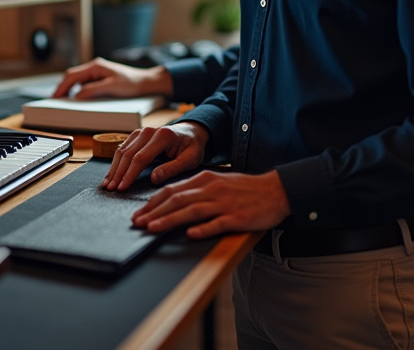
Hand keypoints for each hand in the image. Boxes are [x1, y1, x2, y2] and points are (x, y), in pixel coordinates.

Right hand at [54, 58, 172, 99]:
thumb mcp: (113, 87)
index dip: (62, 87)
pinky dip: (77, 90)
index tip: (54, 97)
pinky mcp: (101, 78)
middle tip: (54, 101)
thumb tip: (77, 95)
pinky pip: (84, 83)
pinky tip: (76, 99)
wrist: (147, 82)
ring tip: (62, 101)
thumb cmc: (133, 83)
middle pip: (72, 76)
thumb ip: (94, 90)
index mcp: (96, 66)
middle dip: (62, 88)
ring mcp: (97, 72)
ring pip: (77, 80)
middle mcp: (95, 67)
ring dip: (69, 89)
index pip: (72, 75)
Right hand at [101, 122, 207, 191]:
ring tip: (107, 185)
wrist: (191, 132)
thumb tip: (154, 179)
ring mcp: (141, 131)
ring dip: (113, 169)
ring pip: (122, 151)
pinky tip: (111, 174)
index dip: (129, 174)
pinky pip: (122, 148)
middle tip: (110, 190)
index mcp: (163, 135)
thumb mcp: (190, 160)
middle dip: (118, 173)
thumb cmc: (192, 147)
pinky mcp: (136, 135)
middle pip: (128, 154)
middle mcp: (149, 131)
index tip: (122, 188)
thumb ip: (173, 168)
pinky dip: (115, 162)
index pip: (141, 158)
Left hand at [131, 170, 291, 239]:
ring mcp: (224, 203)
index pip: (172, 190)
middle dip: (154, 212)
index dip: (153, 202)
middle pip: (177, 199)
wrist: (276, 191)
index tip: (139, 213)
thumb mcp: (218, 182)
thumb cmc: (245, 189)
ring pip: (192, 210)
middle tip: (137, 222)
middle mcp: (212, 189)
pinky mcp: (237, 217)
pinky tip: (191, 234)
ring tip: (153, 228)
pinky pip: (218, 223)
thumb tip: (172, 201)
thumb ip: (196, 190)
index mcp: (205, 179)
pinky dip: (203, 228)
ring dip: (170, 220)